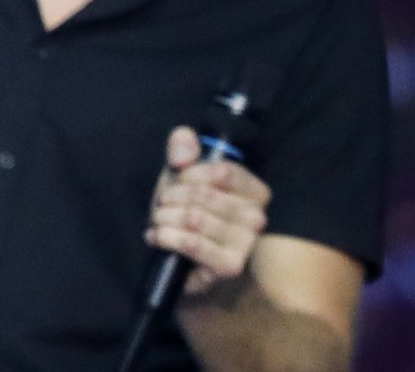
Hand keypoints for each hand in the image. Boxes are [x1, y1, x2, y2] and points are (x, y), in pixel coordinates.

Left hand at [146, 125, 271, 296]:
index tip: (178, 178)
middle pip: (203, 195)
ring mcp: (246, 244)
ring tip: (160, 220)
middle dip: (172, 196)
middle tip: (163, 203)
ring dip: (165, 217)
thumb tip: (182, 152)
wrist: (184, 254)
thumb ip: (183, 147)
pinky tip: (157, 236)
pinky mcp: (230, 266)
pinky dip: (168, 237)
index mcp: (254, 191)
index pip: (221, 171)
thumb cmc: (188, 208)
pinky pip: (193, 244)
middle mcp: (257, 217)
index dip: (190, 172)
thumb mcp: (183, 172)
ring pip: (194, 219)